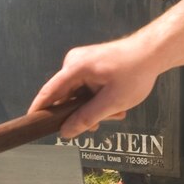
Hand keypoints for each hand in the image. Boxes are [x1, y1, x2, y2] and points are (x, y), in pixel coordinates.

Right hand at [32, 38, 158, 138]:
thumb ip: (87, 118)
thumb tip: (65, 132)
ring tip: (116, 113)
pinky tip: (115, 105)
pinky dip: (98, 99)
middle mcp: (73, 62)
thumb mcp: (112, 101)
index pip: (49, 92)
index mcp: (74, 67)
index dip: (38, 110)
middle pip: (66, 96)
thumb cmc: (135, 73)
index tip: (31, 125)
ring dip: (94, 108)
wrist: (153, 52)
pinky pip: (86, 88)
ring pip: (79, 94)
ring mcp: (82, 62)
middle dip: (82, 113)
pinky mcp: (90, 65)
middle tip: (101, 124)